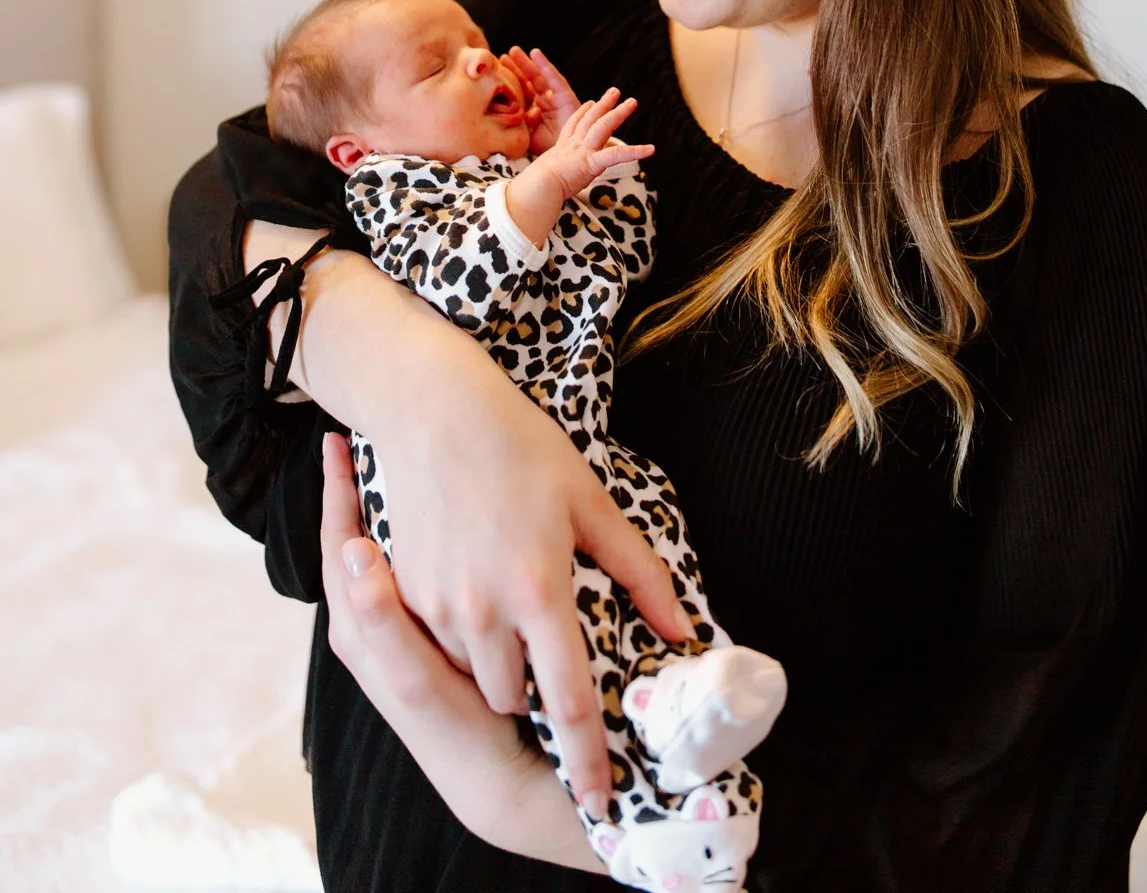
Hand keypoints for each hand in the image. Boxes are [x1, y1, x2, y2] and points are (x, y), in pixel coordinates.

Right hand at [363, 308, 689, 813]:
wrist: (437, 411)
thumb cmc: (523, 448)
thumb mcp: (592, 502)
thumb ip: (639, 572)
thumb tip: (680, 629)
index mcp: (540, 588)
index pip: (568, 700)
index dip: (586, 756)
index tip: (598, 798)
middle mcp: (484, 608)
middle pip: (512, 700)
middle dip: (532, 697)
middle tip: (547, 664)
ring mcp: (438, 603)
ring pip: (471, 677)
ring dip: (495, 669)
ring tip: (511, 624)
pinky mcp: (404, 591)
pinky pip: (437, 644)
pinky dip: (460, 638)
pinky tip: (474, 595)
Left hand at [506, 46, 579, 153]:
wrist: (571, 156)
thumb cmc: (549, 149)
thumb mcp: (526, 135)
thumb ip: (515, 123)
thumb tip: (501, 111)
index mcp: (533, 112)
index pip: (518, 93)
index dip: (507, 82)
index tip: (493, 72)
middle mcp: (543, 102)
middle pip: (526, 82)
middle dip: (514, 69)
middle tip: (500, 57)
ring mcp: (554, 98)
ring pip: (538, 76)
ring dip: (526, 63)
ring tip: (514, 51)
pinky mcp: (565, 94)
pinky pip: (553, 78)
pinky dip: (544, 65)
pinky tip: (536, 54)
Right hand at [540, 88, 654, 203]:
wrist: (537, 187)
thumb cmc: (536, 186)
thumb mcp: (540, 174)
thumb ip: (547, 173)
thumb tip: (542, 180)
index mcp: (561, 148)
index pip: (574, 124)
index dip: (583, 112)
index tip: (590, 102)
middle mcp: (573, 145)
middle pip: (591, 119)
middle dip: (604, 104)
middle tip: (615, 92)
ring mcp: (584, 150)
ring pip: (604, 126)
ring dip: (619, 113)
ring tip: (632, 102)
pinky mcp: (593, 162)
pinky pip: (617, 155)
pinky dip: (636, 151)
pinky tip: (650, 149)